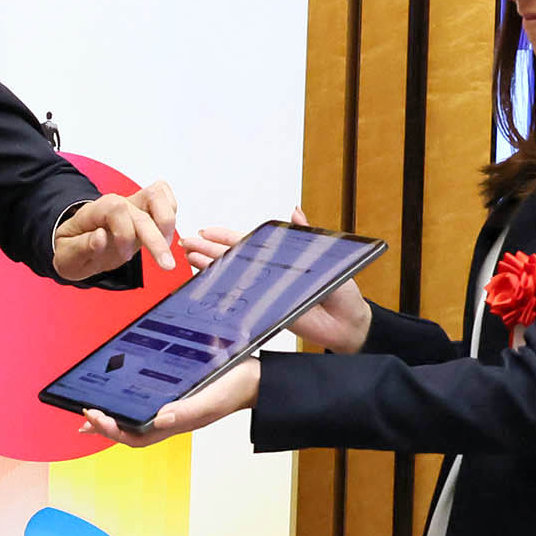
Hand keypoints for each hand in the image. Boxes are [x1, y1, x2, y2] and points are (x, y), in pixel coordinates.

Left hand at [55, 182, 178, 280]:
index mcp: (96, 211)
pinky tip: (165, 238)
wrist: (78, 245)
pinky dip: (172, 216)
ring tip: (166, 249)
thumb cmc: (72, 249)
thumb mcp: (67, 256)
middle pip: (146, 204)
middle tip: (166, 265)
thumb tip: (100, 237)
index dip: (124, 235)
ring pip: (159, 195)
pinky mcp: (146, 212)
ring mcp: (133, 206)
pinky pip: (165, 200)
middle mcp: (118, 204)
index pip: (117, 210)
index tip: (124, 256)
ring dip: (168, 223)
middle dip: (158, 237)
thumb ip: (81, 247)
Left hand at [77, 357, 259, 449]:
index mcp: (176, 423)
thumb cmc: (236, 389)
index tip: (92, 415)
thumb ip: (188, 410)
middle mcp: (171, 419)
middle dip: (105, 426)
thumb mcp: (212, 398)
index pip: (136, 436)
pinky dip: (130, 401)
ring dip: (115, 418)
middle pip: (131, 431)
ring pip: (137, 419)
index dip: (111, 430)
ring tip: (93, 413)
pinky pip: (148, 403)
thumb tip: (160, 419)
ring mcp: (174, 409)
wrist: (257, 379)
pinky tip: (123, 392)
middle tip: (84, 415)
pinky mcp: (178, 395)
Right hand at [183, 208, 371, 353]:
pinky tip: (205, 283)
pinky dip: (220, 292)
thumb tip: (295, 212)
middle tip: (186, 242)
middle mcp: (268, 274)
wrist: (348, 324)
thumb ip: (305, 235)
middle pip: (232, 258)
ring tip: (189, 258)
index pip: (247, 244)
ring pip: (230, 277)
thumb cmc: (342, 292)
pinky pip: (238, 300)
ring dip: (209, 266)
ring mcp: (264, 292)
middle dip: (208, 249)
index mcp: (280, 259)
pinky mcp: (264, 311)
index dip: (226, 236)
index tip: (207, 230)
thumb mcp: (324, 257)